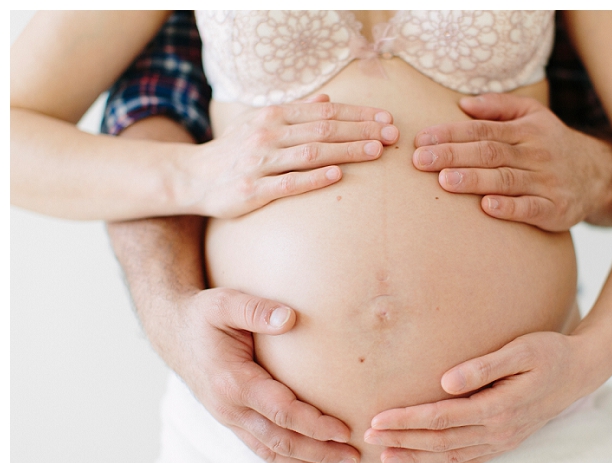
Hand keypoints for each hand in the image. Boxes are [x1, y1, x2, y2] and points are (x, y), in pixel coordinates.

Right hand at [167, 287, 360, 462]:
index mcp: (233, 382)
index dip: (314, 425)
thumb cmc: (203, 316)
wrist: (173, 333)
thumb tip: (290, 317)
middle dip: (319, 453)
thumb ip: (256, 310)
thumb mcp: (225, 303)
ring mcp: (229, 419)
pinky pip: (259, 449)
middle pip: (281, 441)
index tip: (344, 429)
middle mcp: (230, 408)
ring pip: (271, 452)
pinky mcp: (231, 421)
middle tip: (354, 457)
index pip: (282, 412)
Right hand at [182, 94, 399, 217]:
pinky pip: (289, 183)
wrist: (194, 176)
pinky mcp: (254, 190)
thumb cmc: (235, 149)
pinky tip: (338, 176)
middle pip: (324, 129)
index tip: (387, 119)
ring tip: (376, 152)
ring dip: (347, 151)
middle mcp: (268, 133)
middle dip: (361, 130)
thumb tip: (329, 99)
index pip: (325, 111)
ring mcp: (260, 161)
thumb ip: (296, 112)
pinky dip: (315, 178)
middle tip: (392, 135)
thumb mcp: (262, 122)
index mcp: (274, 115)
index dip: (358, 114)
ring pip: (311, 152)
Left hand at [364, 331, 598, 462]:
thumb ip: (484, 367)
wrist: (581, 372)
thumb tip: (446, 381)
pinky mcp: (505, 442)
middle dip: (402, 439)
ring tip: (385, 456)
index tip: (378, 419)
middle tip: (368, 436)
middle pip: (441, 441)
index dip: (408, 420)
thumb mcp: (521, 350)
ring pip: (451, 455)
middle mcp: (499, 430)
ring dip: (415, 456)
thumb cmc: (549, 353)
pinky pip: (470, 461)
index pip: (443, 418)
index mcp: (499, 407)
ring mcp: (503, 440)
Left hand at [412, 93, 611, 230]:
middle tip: (421, 161)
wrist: (599, 175)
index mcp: (525, 130)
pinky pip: (530, 208)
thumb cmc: (552, 144)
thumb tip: (463, 104)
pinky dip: (509, 208)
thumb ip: (499, 107)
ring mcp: (546, 182)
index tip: (422, 139)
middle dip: (453, 155)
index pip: (482, 130)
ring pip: (505, 179)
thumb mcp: (533, 116)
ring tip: (445, 181)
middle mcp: (535, 154)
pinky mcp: (555, 209)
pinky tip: (487, 207)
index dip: (451, 133)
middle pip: (489, 152)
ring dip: (474, 180)